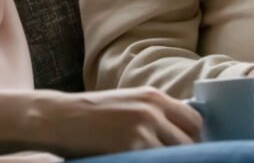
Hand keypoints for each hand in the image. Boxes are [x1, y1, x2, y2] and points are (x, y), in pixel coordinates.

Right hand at [36, 87, 202, 157]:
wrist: (59, 118)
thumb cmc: (91, 114)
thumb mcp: (128, 103)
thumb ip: (153, 113)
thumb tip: (179, 133)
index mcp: (153, 96)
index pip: (194, 120)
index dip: (195, 139)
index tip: (189, 150)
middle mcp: (151, 110)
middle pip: (189, 141)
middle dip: (186, 155)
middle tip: (175, 160)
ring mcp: (141, 130)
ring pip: (177, 155)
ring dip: (170, 161)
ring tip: (156, 161)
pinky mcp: (130, 148)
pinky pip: (156, 162)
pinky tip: (140, 162)